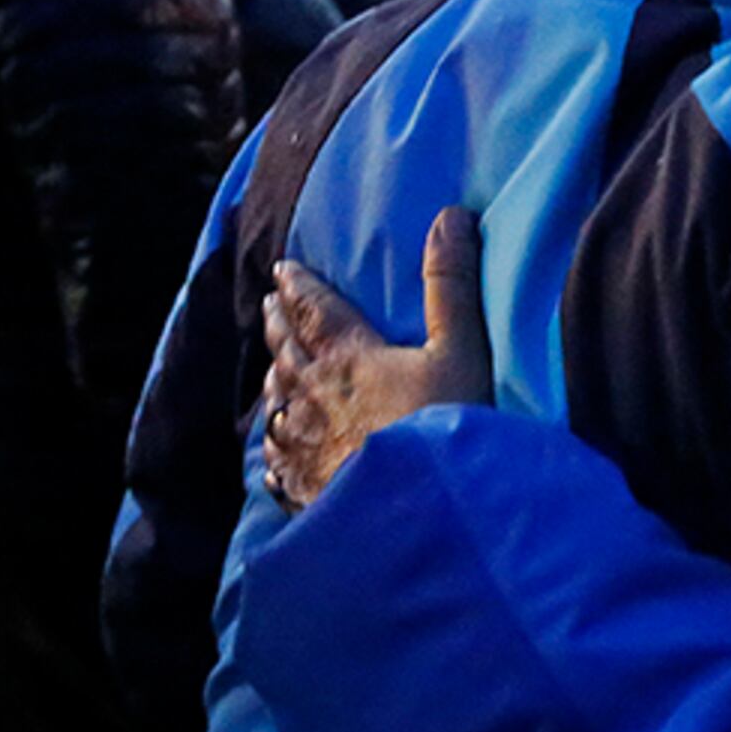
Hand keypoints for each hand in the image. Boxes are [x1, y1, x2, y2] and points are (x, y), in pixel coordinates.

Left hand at [260, 207, 491, 510]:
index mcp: (349, 357)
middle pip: (287, 352)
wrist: (415, 515)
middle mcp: (314, 396)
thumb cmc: (442, 429)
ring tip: (273, 370)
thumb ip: (451, 286)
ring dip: (274, 381)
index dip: (299, 286)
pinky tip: (275, 454)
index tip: (282, 269)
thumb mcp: (461, 351)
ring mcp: (304, 447)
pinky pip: (278, 463)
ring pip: (278, 405)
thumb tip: (449, 216)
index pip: (315, 310)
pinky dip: (275, 449)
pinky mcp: (304, 490)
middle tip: (269, 304)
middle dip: (278, 324)